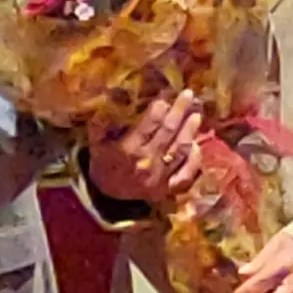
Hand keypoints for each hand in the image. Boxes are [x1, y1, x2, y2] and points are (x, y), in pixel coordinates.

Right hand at [89, 95, 205, 206]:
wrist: (107, 198)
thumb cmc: (104, 165)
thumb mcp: (96, 144)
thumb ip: (100, 125)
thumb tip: (107, 103)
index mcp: (129, 149)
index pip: (150, 123)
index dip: (160, 107)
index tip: (166, 94)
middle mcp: (147, 162)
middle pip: (168, 132)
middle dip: (179, 111)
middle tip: (189, 95)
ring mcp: (160, 177)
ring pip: (179, 150)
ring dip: (189, 131)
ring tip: (196, 115)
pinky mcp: (167, 189)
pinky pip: (186, 175)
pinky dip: (193, 160)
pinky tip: (196, 145)